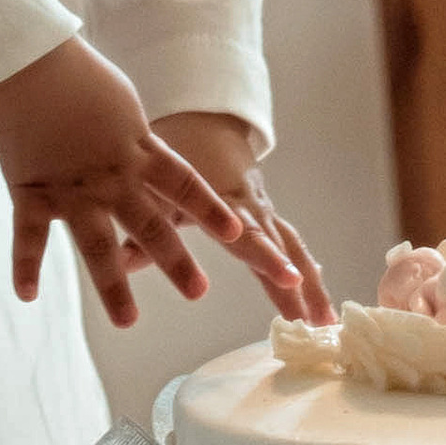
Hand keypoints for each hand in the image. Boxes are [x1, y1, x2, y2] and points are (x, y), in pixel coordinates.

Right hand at [0, 42, 308, 330]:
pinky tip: (27, 295)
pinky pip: (29, 236)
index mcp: (140, 152)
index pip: (185, 185)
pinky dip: (25, 266)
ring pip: (96, 245)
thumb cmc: (81, 83)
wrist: (29, 69)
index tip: (240, 234)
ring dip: (113, 286)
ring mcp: (72, 189)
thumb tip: (162, 167)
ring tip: (129, 322)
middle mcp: (111, 177)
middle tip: (199, 291)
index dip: (212, 211)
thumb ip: (143, 147)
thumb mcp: (126, 111)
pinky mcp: (32, 193)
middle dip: (176, 260)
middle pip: (150, 225)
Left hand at [151, 114, 332, 327]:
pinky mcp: (267, 214)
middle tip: (320, 322)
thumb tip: (118, 265)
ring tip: (327, 323)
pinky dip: (306, 269)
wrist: (203, 121)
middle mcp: (253, 206)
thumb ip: (140, 229)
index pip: (250, 235)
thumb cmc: (177, 152)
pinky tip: (318, 297)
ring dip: (312, 284)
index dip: (269, 259)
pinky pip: (292, 242)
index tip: (289, 282)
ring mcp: (264, 210)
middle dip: (303, 284)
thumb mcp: (155, 186)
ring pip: (294, 248)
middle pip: (283, 248)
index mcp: (227, 200)